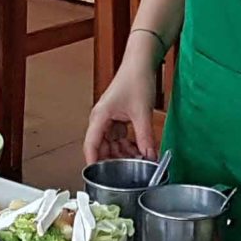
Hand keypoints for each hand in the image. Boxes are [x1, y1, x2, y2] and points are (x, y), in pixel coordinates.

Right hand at [82, 42, 160, 165]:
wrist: (141, 62)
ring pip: (111, 144)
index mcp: (100, 117)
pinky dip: (128, 145)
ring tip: (138, 161)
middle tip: (128, 171)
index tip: (97, 178)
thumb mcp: (142, 113)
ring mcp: (109, 118)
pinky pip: (119, 137)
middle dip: (114, 160)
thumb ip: (145, 138)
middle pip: (101, 148)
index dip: (93, 163)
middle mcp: (100, 119)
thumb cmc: (135, 79)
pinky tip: (139, 150)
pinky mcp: (117, 117)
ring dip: (123, 153)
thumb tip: (149, 157)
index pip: (91, 146)